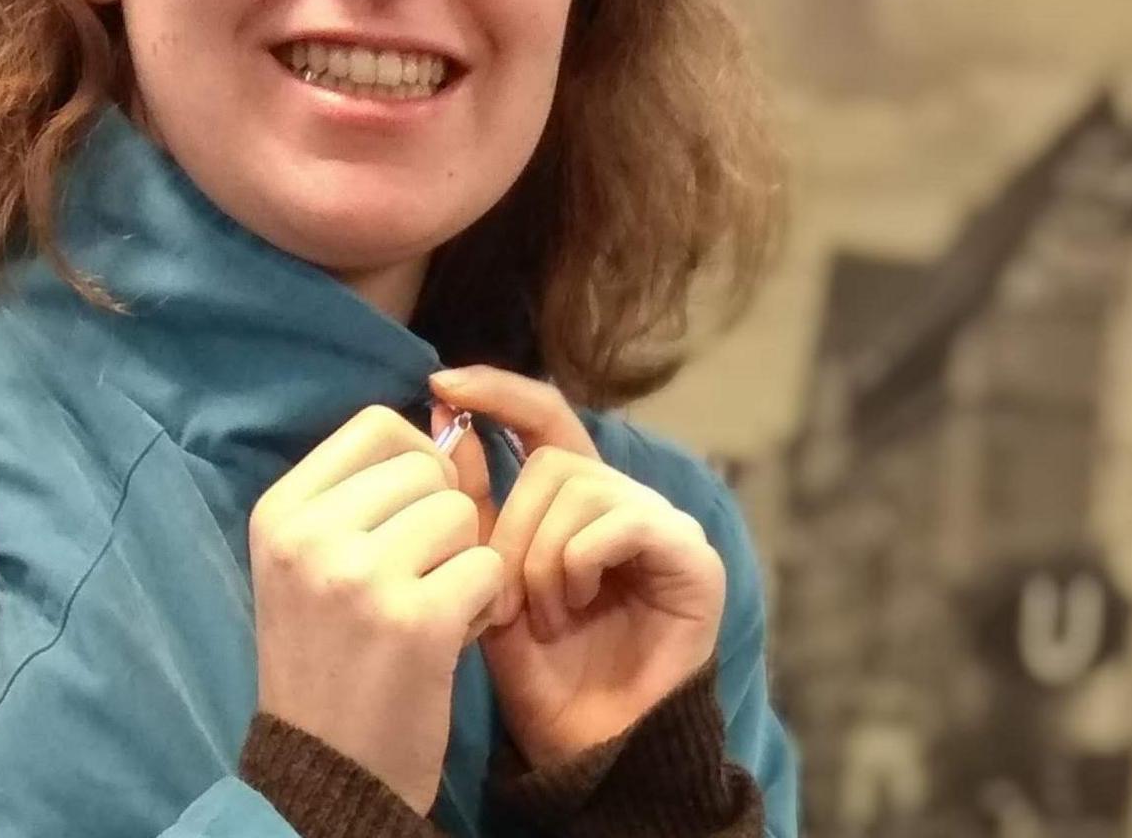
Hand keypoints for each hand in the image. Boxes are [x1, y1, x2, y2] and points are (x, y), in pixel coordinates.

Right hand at [248, 405, 507, 812]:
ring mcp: (361, 576)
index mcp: (279, 511)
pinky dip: (482, 604)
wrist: (328, 770)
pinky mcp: (416, 620)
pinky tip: (448, 639)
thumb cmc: (329, 657)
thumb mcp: (316, 562)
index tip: (407, 513)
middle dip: (440, 518)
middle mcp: (311, 535)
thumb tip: (450, 411)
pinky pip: (487, 566)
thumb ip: (370, 490)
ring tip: (427, 609)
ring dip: (462, 561)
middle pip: (426, 468)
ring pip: (462, 514)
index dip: (414, 459)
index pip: (376, 424)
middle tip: (415, 579)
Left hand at [429, 366, 726, 767]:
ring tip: (542, 616)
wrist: (586, 746)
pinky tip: (574, 607)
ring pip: (582, 491)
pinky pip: (622, 522)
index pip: (544, 413)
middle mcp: (625, 500)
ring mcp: (663, 524)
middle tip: (504, 600)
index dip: (496, 390)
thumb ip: (476, 501)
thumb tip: (445, 411)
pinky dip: (582, 562)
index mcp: (579, 498)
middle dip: (512, 530)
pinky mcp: (691, 556)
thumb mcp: (487, 578)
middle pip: (553, 462)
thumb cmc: (540, 671)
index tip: (440, 383)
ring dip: (542, 558)